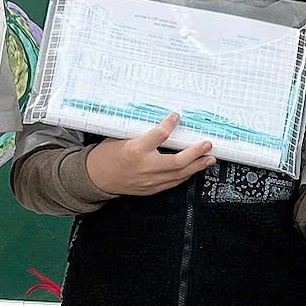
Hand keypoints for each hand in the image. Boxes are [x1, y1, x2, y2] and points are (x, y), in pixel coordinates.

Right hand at [80, 115, 212, 196]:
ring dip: (197, 166)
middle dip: (196, 153)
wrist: (96, 178)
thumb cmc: (107, 156)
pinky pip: (173, 183)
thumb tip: (161, 124)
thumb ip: (142, 134)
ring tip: (209, 159)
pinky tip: (193, 169)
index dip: (169, 124)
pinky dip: (185, 175)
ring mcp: (149, 181)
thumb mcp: (121, 138)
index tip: (177, 116)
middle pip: (177, 162)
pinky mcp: (151, 189)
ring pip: (179, 175)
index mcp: (135, 150)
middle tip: (207, 145)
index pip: (158, 135)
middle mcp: (144, 167)